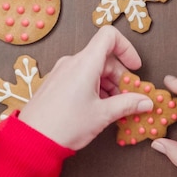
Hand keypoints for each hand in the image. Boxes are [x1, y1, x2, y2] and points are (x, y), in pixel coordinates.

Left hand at [18, 26, 153, 150]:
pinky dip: (94, 87)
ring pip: (93, 68)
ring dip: (108, 84)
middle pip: (104, 57)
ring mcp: (62, 71)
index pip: (109, 36)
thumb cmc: (64, 125)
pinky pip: (80, 76)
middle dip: (120, 76)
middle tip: (128, 97)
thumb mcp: (102, 115)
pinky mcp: (56, 82)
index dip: (127, 48)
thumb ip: (128, 104)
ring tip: (113, 107)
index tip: (134, 67)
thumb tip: (145, 101)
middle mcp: (72, 62)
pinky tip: (98, 107)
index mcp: (85, 63)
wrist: (32, 140)